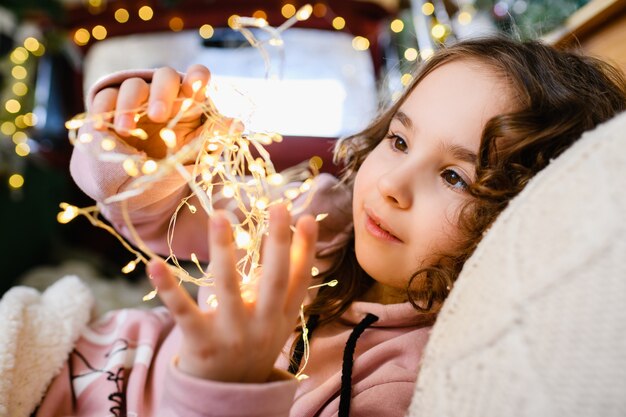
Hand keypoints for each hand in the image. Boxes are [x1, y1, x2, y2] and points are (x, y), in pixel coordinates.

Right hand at [90, 64, 239, 158]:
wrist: (131, 190)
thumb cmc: (167, 170)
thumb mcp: (191, 157)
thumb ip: (211, 140)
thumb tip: (238, 124)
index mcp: (188, 104)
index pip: (197, 77)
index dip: (197, 77)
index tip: (195, 87)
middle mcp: (162, 97)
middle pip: (164, 76)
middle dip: (162, 93)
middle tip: (158, 116)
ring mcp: (135, 101)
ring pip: (133, 85)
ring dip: (130, 104)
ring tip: (127, 132)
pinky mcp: (108, 108)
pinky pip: (104, 98)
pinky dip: (105, 109)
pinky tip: (104, 126)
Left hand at [147, 204, 317, 382]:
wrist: (230, 393)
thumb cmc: (255, 342)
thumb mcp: (278, 319)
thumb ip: (286, 285)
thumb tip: (296, 239)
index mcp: (284, 317)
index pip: (300, 280)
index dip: (306, 250)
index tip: (307, 218)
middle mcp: (262, 325)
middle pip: (274, 281)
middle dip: (278, 243)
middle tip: (279, 207)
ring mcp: (231, 334)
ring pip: (228, 289)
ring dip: (223, 251)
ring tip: (220, 216)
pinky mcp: (200, 342)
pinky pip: (183, 312)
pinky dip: (169, 289)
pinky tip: (154, 264)